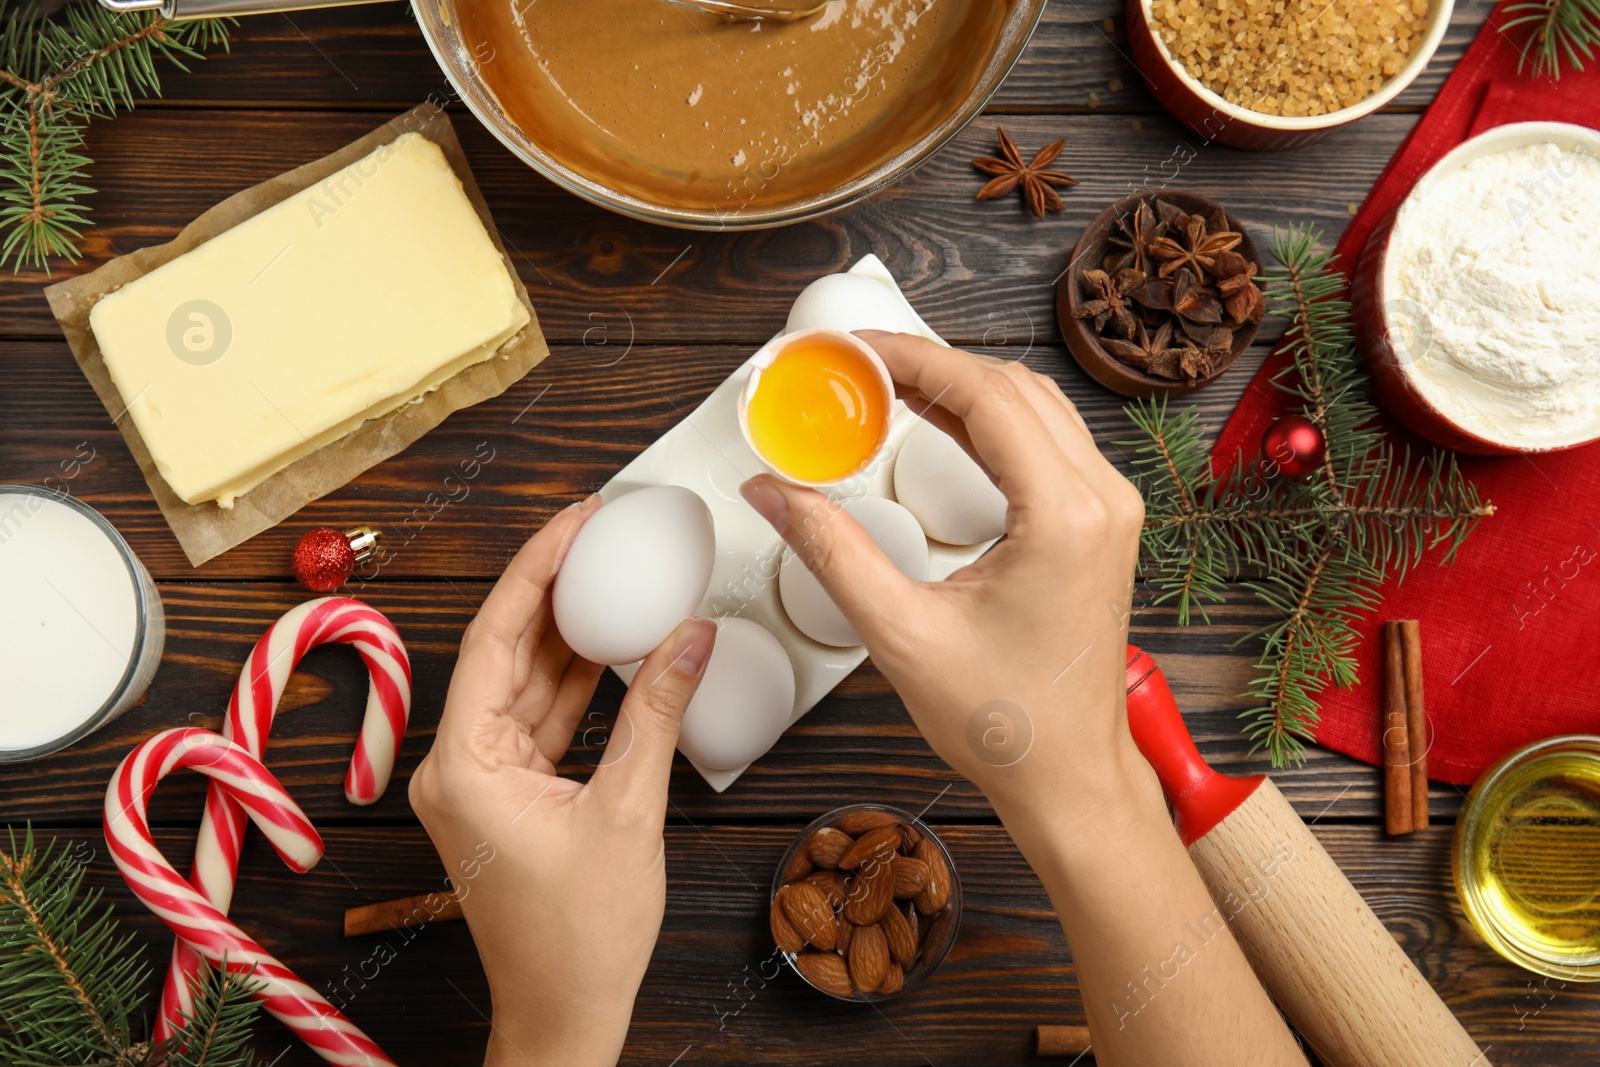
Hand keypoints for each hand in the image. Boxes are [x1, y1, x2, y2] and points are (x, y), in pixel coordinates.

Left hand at [409, 496, 715, 1066]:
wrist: (566, 1014)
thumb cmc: (580, 937)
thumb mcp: (629, 811)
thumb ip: (658, 712)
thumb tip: (691, 635)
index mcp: (463, 764)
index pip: (495, 634)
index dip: (537, 567)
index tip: (576, 519)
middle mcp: (459, 766)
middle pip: (506, 649)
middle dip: (555, 588)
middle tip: (600, 530)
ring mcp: (483, 781)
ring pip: (527, 682)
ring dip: (571, 633)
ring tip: (613, 573)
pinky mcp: (512, 796)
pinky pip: (543, 719)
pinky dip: (580, 684)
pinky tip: (613, 644)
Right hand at [739, 332, 1147, 820]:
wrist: (1069, 776)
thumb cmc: (1006, 722)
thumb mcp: (900, 632)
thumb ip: (830, 550)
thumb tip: (774, 491)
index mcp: (1066, 516)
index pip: (986, 395)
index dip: (914, 358)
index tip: (857, 348)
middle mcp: (1102, 500)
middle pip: (1012, 388)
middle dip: (931, 364)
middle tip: (859, 364)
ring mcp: (1110, 511)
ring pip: (1034, 407)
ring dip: (961, 387)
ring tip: (888, 386)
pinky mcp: (1101, 527)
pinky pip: (1046, 443)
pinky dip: (989, 421)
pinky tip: (938, 423)